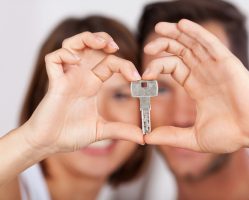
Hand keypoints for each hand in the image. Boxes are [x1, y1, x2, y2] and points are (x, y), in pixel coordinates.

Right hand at [22, 32, 142, 153]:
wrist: (50, 144)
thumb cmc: (70, 135)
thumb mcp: (102, 130)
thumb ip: (122, 130)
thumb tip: (144, 138)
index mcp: (92, 84)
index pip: (110, 63)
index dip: (125, 65)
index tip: (137, 78)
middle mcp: (80, 77)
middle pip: (91, 47)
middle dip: (104, 40)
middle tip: (116, 47)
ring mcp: (66, 77)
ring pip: (73, 45)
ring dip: (87, 39)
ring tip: (100, 43)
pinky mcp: (53, 83)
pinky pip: (54, 59)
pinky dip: (64, 54)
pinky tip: (76, 60)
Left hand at [143, 19, 248, 152]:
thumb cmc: (230, 135)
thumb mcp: (194, 137)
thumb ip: (171, 136)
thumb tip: (147, 138)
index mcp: (195, 86)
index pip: (173, 66)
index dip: (157, 66)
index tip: (145, 75)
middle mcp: (204, 73)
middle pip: (180, 50)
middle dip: (163, 44)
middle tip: (147, 46)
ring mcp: (216, 66)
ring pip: (193, 43)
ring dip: (176, 33)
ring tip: (159, 27)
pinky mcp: (228, 63)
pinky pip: (210, 43)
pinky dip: (196, 33)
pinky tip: (182, 25)